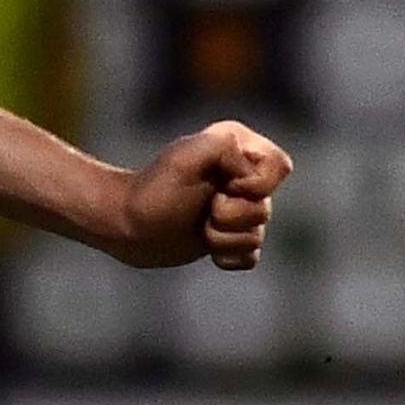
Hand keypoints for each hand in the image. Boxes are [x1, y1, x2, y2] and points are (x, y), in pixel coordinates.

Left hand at [105, 121, 291, 269]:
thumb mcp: (184, 157)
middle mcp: (242, 177)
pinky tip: (207, 250)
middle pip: (266, 207)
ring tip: (198, 227)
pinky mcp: (228, 238)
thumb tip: (247, 177)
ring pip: (257, 235)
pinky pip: (250, 256)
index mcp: (239, 149)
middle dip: (231, 215)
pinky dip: (228, 257)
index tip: (224, 186)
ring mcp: (236, 209)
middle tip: (203, 209)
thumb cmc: (152, 190)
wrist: (124, 226)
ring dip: (223, 238)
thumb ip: (224, 148)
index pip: (280, 166)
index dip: (257, 185)